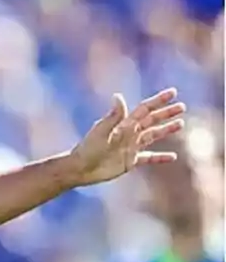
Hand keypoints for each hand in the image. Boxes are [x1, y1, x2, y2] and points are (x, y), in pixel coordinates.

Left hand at [70, 89, 186, 184]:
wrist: (80, 168)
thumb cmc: (88, 148)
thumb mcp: (101, 131)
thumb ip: (113, 116)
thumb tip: (118, 96)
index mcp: (124, 124)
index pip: (145, 109)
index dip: (158, 101)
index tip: (173, 92)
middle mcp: (129, 134)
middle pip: (151, 120)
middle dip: (166, 113)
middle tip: (182, 107)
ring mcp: (130, 147)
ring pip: (153, 136)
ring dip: (166, 130)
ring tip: (181, 124)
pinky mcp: (130, 161)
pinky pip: (149, 157)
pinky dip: (160, 157)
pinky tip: (172, 157)